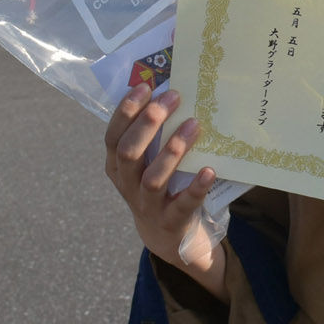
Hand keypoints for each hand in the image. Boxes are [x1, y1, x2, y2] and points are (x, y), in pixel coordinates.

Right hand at [104, 84, 227, 297]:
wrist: (167, 236)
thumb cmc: (158, 185)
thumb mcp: (146, 162)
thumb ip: (152, 135)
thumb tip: (170, 91)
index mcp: (117, 167)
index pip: (113, 136)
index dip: (126, 111)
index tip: (146, 86)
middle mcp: (127, 185)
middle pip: (129, 153)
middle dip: (149, 123)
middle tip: (173, 98)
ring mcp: (148, 205)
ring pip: (153, 178)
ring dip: (173, 150)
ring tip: (194, 125)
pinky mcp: (172, 221)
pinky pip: (184, 203)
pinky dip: (196, 186)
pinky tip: (209, 170)